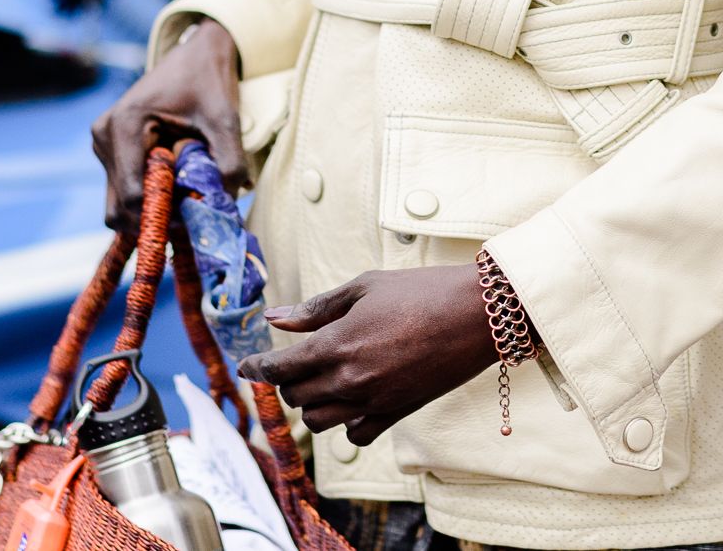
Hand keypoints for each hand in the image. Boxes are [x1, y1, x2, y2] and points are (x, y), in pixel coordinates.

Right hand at [90, 18, 243, 231]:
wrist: (197, 55)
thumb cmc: (209, 82)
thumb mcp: (224, 119)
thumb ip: (229, 161)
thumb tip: (226, 202)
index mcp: (125, 124)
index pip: (133, 193)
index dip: (162, 215)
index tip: (193, 218)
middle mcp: (104, 136)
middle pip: (119, 206)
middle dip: (154, 218)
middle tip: (190, 217)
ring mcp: (104, 145)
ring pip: (119, 203)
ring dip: (151, 210)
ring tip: (186, 198)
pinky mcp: (112, 152)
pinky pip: (123, 191)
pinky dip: (148, 199)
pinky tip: (177, 189)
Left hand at [236, 266, 498, 445]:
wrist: (476, 314)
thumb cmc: (421, 291)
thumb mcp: (364, 287)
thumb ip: (316, 308)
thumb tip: (274, 318)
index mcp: (336, 343)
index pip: (279, 368)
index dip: (256, 368)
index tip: (246, 366)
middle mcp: (349, 379)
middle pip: (296, 396)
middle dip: (287, 380)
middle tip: (295, 363)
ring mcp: (373, 401)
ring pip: (319, 420)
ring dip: (312, 403)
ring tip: (321, 382)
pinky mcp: (396, 414)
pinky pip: (355, 435)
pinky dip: (346, 424)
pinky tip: (352, 402)